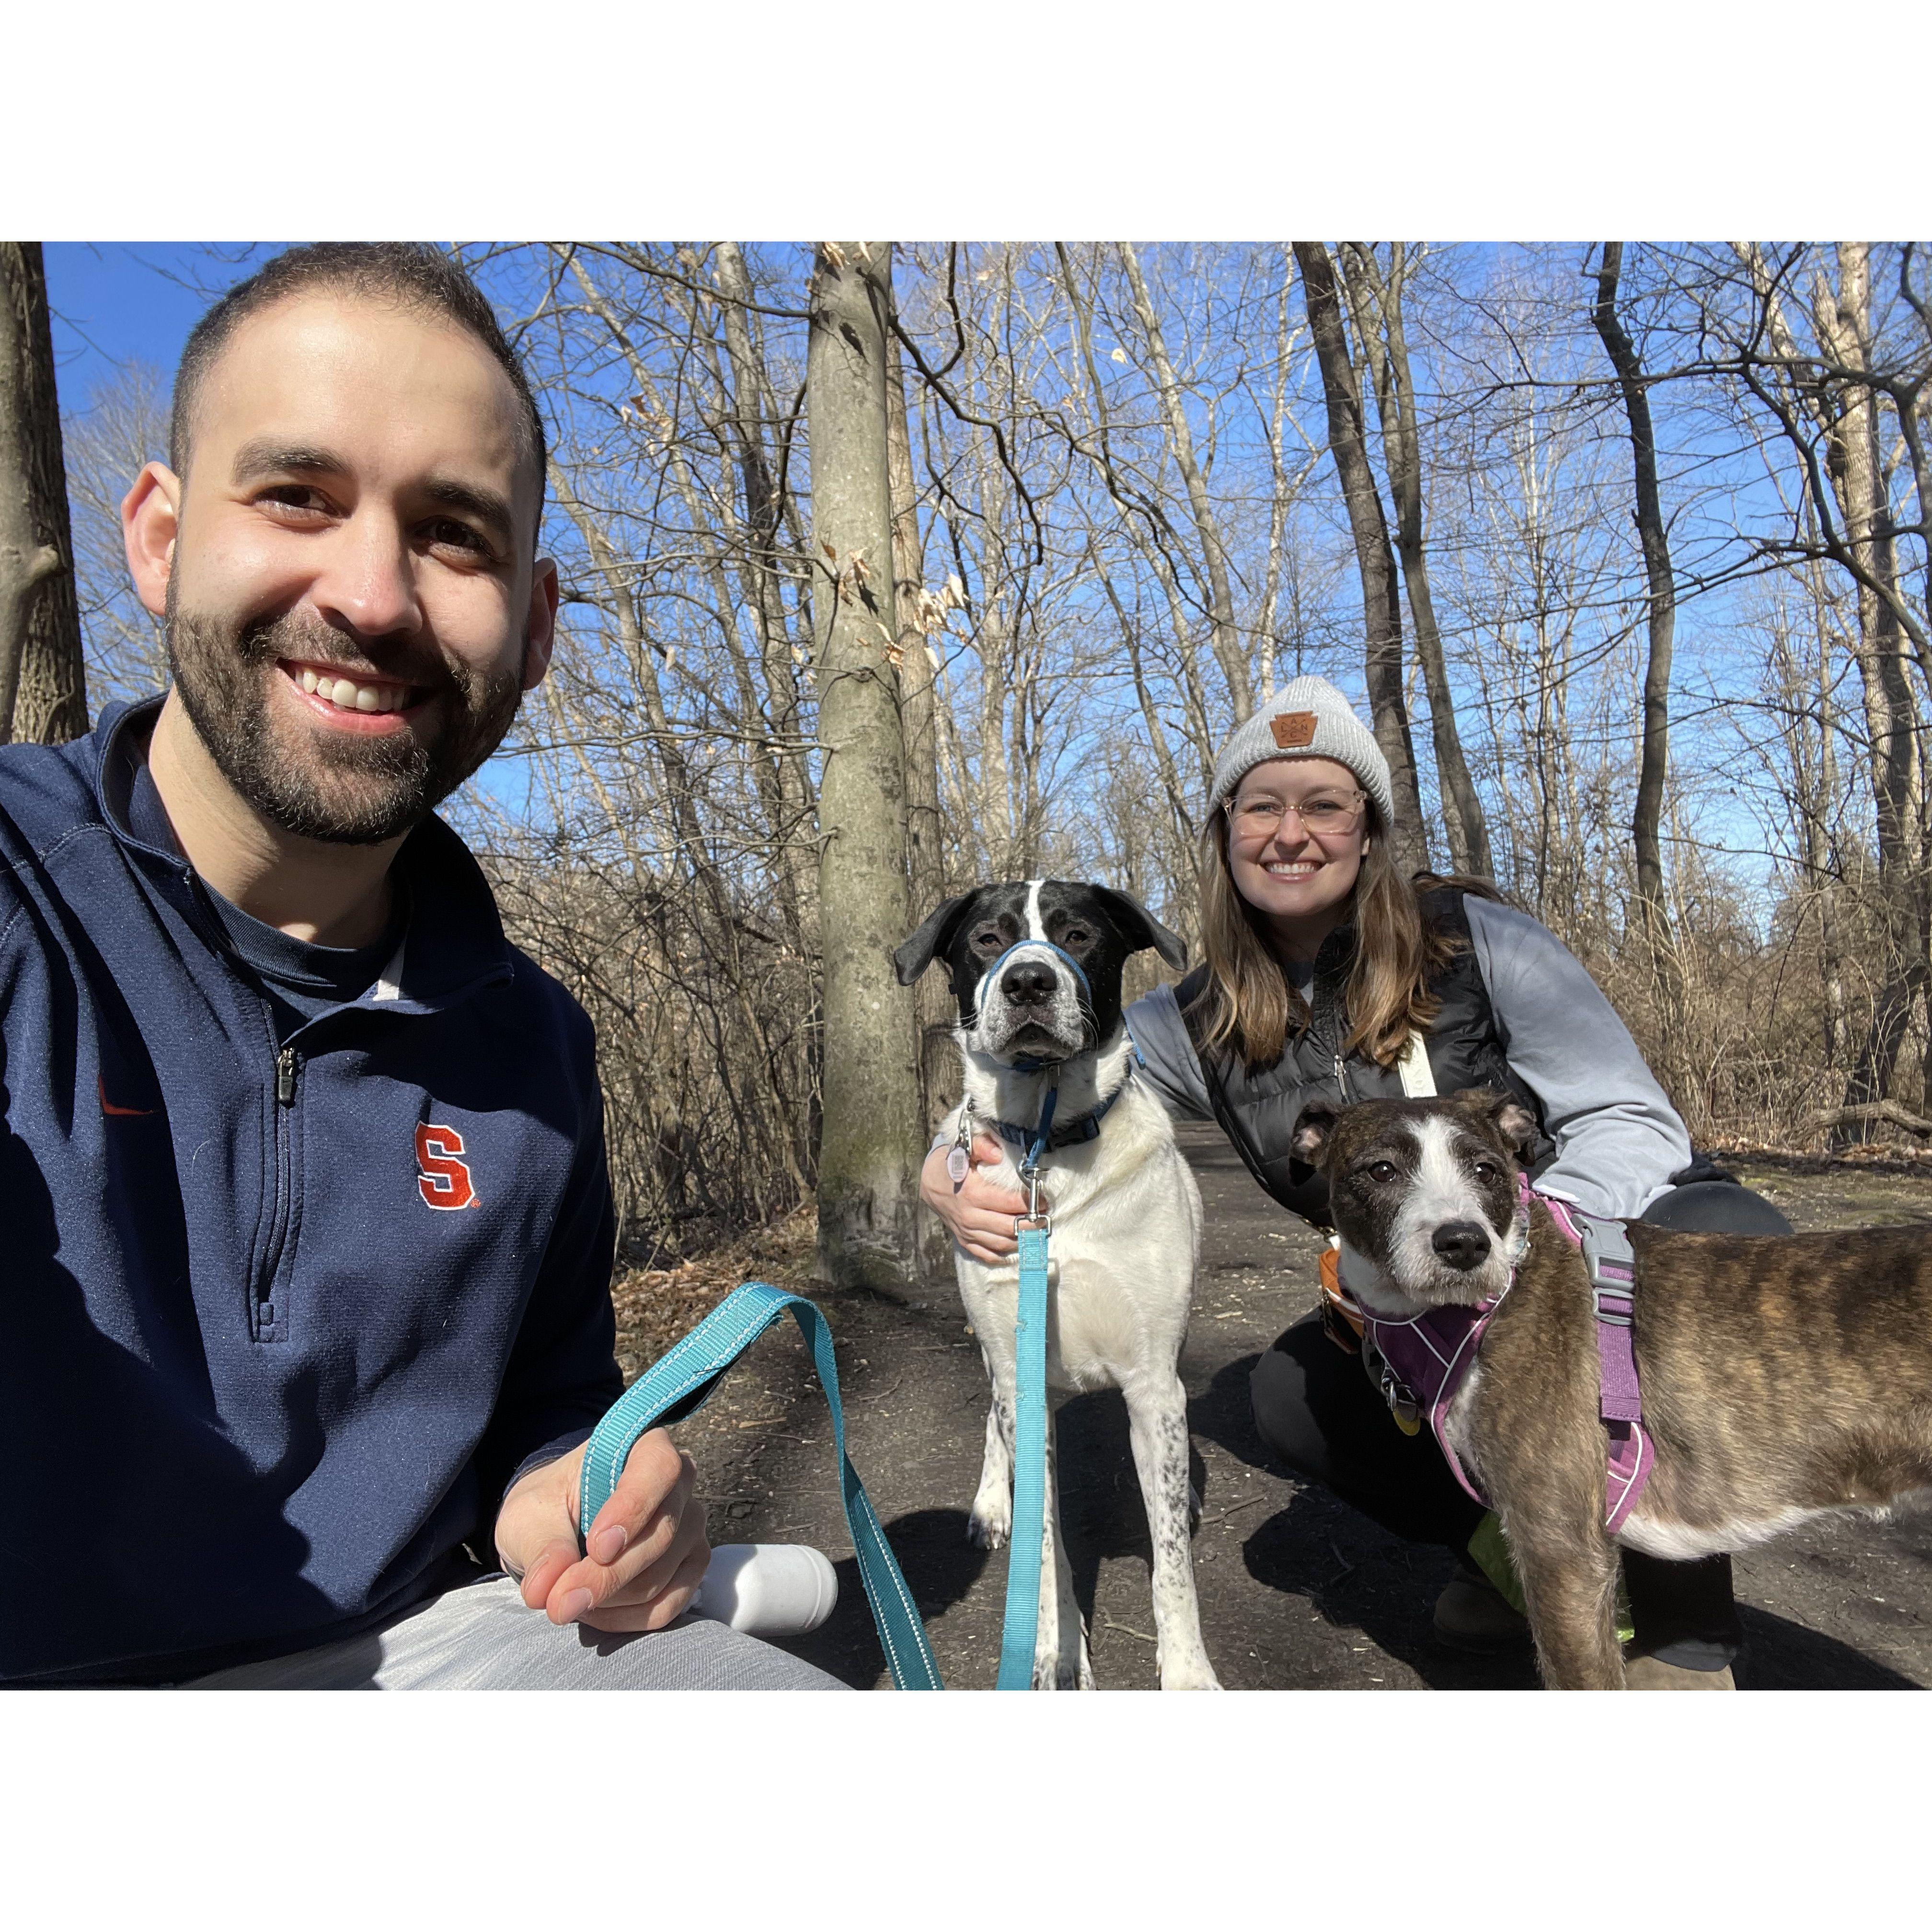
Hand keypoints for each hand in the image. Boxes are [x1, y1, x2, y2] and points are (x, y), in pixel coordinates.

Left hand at [494, 1428, 709, 1632]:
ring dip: (610, 1600)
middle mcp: (679, 1485)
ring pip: (662, 1575)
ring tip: (567, 1599)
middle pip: (661, 1534)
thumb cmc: (549, 1506)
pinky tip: (594, 1612)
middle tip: (559, 1602)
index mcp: (644, 1448)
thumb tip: (545, 1589)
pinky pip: (669, 1606)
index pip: (659, 1468)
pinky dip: (627, 1620)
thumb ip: (541, 1547)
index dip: (634, 1508)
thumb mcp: (529, 1515)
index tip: (597, 1548)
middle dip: (607, 1576)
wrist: (561, 1525)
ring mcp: (690, 1528)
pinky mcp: (690, 1567)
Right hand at [919, 1133, 1044, 1264]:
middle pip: (1009, 1227)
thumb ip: (981, 1147)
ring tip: (1036, 1231)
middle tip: (1045, 1217)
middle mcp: (970, 1217)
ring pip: (1001, 1244)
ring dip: (1022, 1240)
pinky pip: (987, 1255)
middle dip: (1032, 1223)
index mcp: (973, 1194)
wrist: (929, 1183)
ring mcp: (967, 1232)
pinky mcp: (964, 1240)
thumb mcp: (963, 1149)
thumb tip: (998, 1154)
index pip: (1010, 1203)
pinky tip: (1017, 1246)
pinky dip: (1004, 1254)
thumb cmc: (951, 1164)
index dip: (1031, 1202)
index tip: (1043, 1199)